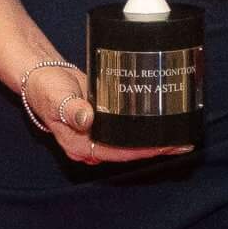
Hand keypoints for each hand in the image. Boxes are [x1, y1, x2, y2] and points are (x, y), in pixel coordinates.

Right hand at [20, 62, 188, 165]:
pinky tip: (162, 124)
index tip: (164, 146)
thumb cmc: (46, 88)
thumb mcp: (56, 97)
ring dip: (154, 141)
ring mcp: (98, 136)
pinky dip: (144, 129)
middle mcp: (91, 146)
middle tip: (183, 143)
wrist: (44, 76)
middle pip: (129, 152)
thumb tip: (86, 118)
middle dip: (156, 149)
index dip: (142, 151)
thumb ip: (69, 107)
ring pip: (130, 143)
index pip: (117, 152)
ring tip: (180, 137)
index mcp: (79, 146)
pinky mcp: (104, 124)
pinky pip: (127, 131)